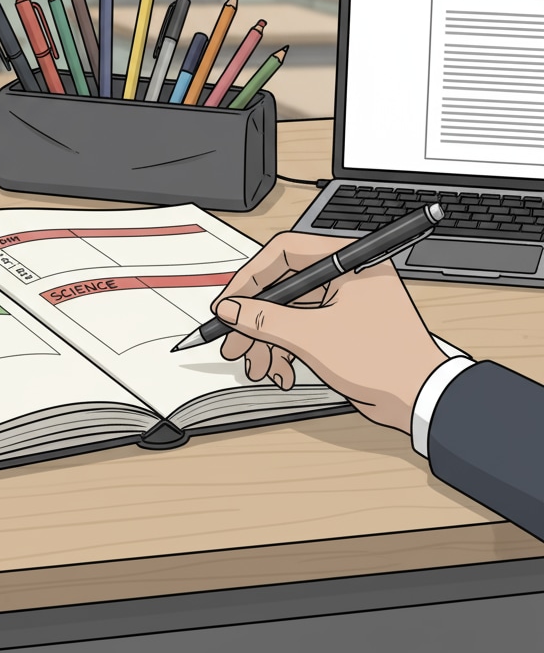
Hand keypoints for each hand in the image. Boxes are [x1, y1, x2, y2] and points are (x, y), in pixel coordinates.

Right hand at [212, 232, 450, 432]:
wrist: (422, 400)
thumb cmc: (384, 361)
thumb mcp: (312, 337)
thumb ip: (264, 320)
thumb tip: (230, 308)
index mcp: (347, 260)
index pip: (283, 252)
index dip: (250, 278)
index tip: (229, 303)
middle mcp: (345, 275)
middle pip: (282, 286)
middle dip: (255, 320)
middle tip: (233, 342)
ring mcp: (344, 301)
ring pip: (288, 312)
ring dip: (268, 342)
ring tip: (258, 368)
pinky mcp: (342, 326)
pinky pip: (302, 329)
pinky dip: (286, 351)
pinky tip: (282, 373)